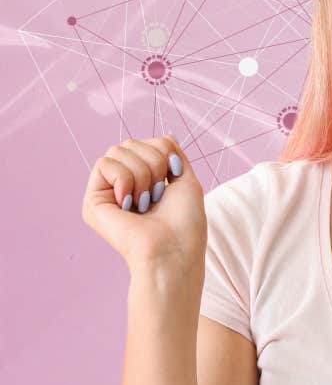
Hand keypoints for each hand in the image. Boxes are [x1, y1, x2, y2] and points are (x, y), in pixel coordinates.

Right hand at [81, 135, 205, 274]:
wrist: (173, 249)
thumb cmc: (185, 222)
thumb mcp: (185, 179)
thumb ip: (173, 155)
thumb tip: (167, 135)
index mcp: (144, 179)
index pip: (146, 142)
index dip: (163, 153)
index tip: (171, 178)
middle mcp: (122, 184)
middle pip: (131, 142)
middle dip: (154, 163)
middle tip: (158, 194)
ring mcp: (106, 191)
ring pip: (118, 150)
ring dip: (143, 174)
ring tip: (145, 202)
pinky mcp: (93, 201)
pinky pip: (105, 163)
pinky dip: (125, 180)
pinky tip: (129, 203)